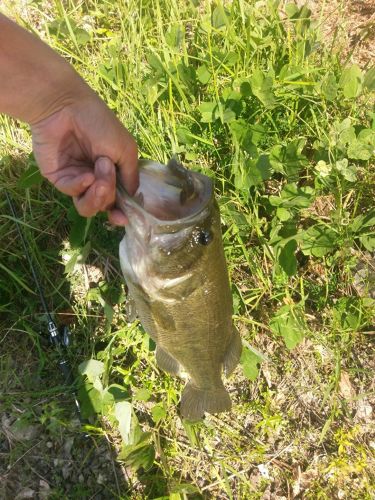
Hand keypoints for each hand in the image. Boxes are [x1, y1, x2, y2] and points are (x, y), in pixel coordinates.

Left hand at [31, 92, 137, 224]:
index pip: (120, 199)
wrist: (65, 107)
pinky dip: (81, 186)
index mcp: (115, 172)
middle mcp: (97, 179)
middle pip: (105, 205)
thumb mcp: (125, 149)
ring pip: (88, 206)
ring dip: (97, 197)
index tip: (123, 218)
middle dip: (109, 195)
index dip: (122, 212)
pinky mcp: (60, 179)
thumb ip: (131, 177)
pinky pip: (73, 193)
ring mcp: (78, 180)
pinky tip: (85, 175)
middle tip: (107, 177)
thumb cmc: (99, 123)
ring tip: (98, 180)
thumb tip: (132, 200)